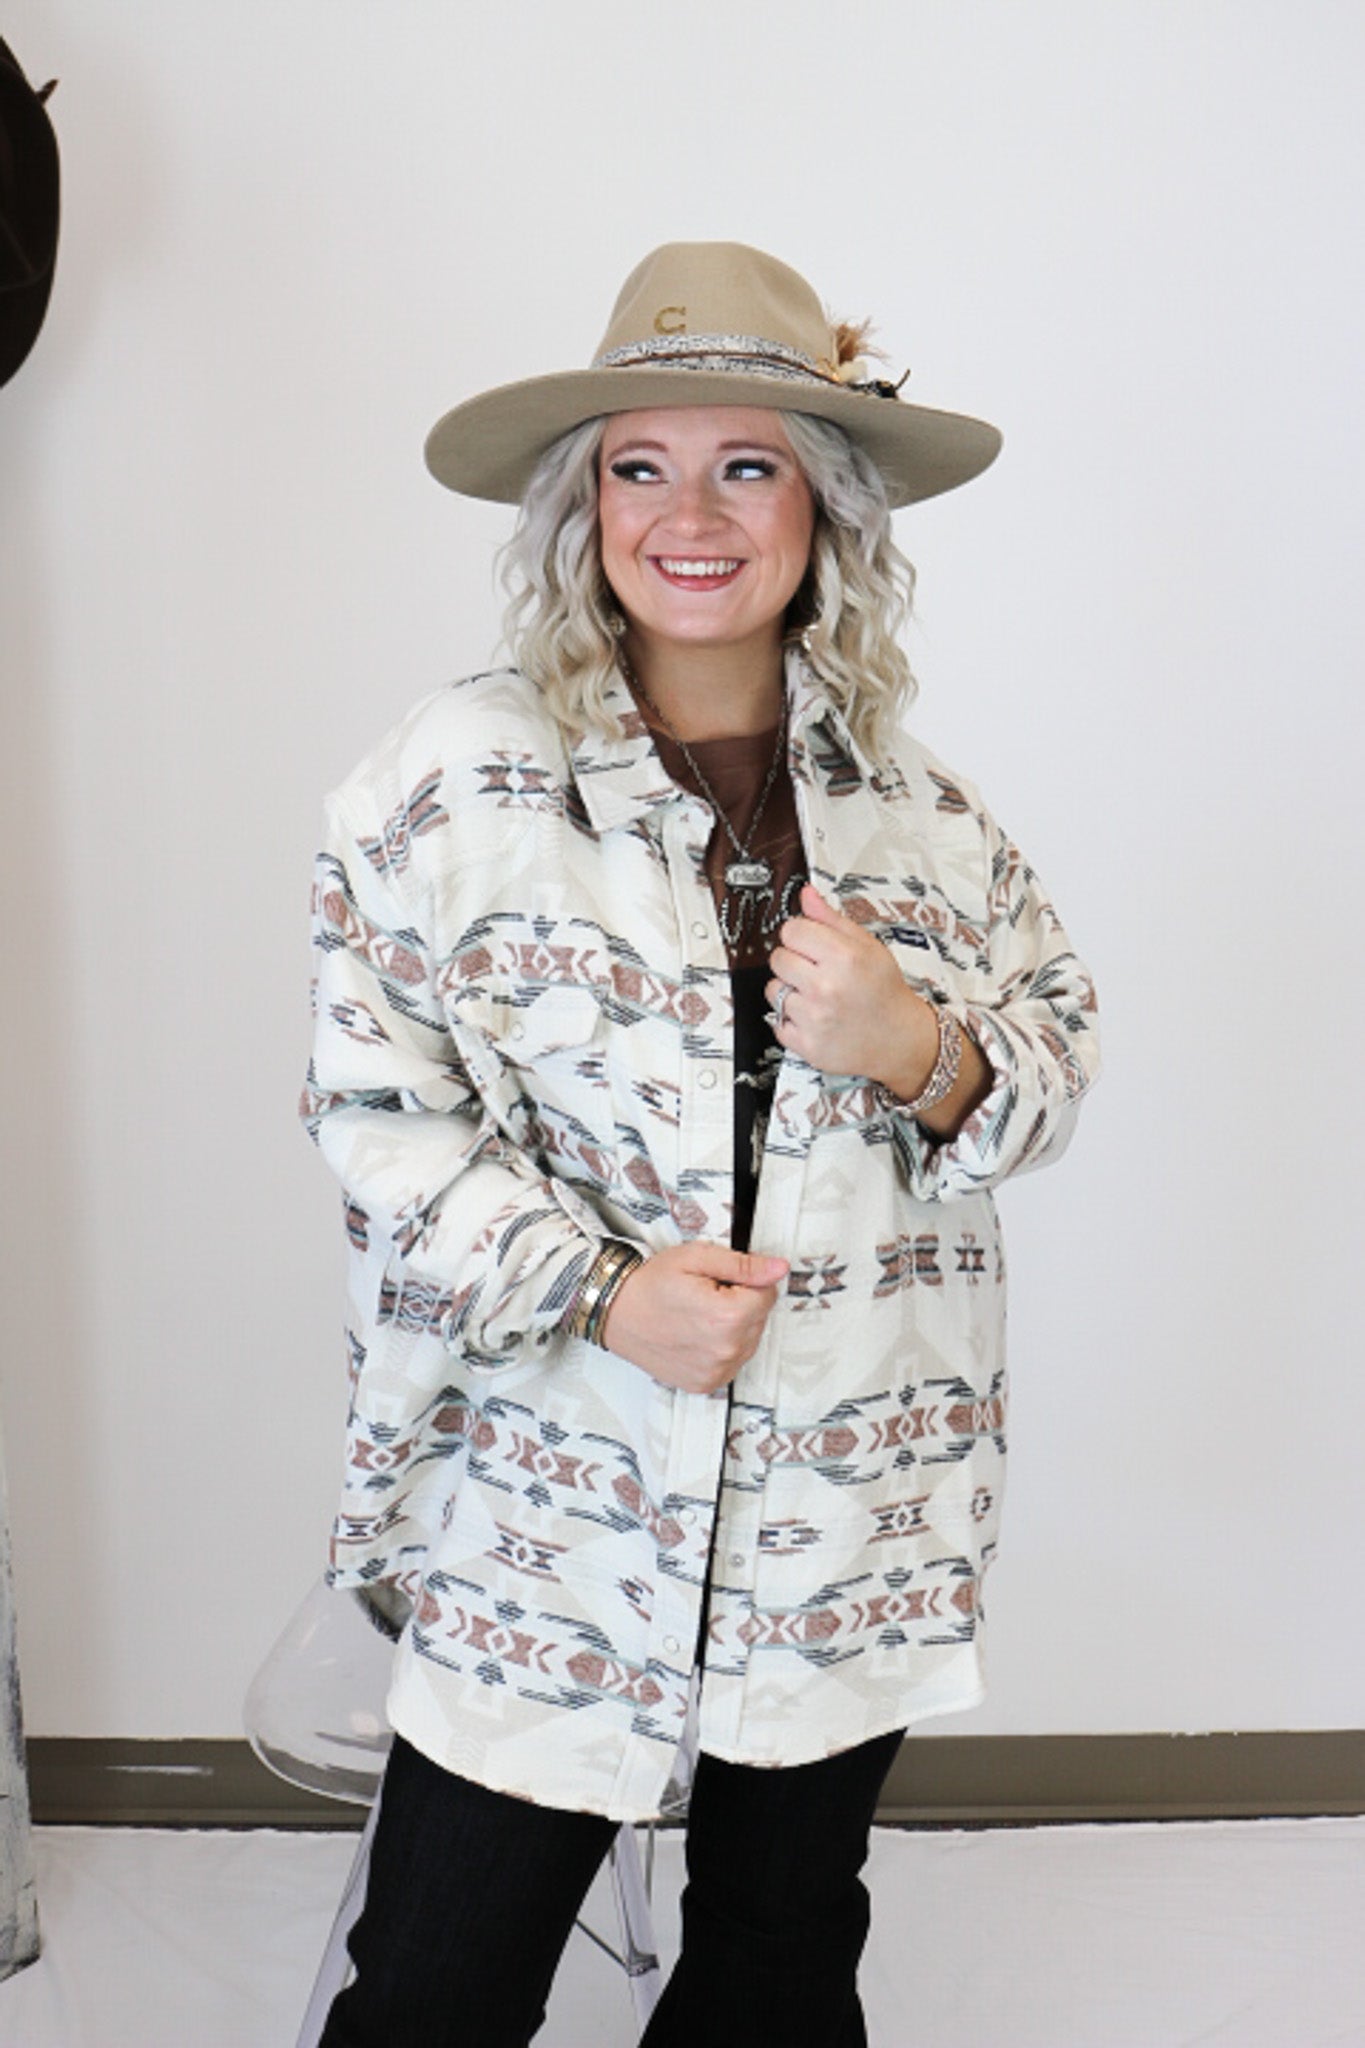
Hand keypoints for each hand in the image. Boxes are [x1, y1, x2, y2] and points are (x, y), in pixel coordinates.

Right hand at [602, 1241, 788, 1395]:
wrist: (615, 1314)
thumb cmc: (650, 1285)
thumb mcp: (697, 1258)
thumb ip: (743, 1265)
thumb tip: (778, 1268)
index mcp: (727, 1316)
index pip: (768, 1293)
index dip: (746, 1281)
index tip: (721, 1280)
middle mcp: (725, 1349)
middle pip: (760, 1319)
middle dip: (741, 1303)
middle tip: (706, 1295)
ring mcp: (716, 1371)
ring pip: (748, 1341)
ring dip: (733, 1327)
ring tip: (699, 1316)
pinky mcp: (706, 1384)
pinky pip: (732, 1362)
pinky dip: (721, 1347)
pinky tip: (697, 1335)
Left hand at [767, 883, 938, 1090]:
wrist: (899, 1038)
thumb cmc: (885, 992)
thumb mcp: (868, 947)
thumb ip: (832, 919)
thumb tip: (807, 895)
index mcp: (844, 958)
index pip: (792, 930)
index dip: (801, 935)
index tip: (810, 944)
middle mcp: (827, 987)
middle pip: (778, 958)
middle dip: (794, 962)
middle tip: (816, 971)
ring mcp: (815, 1018)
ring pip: (773, 990)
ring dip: (790, 991)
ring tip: (815, 995)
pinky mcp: (806, 1044)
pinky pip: (777, 1021)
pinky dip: (791, 1020)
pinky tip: (814, 1016)